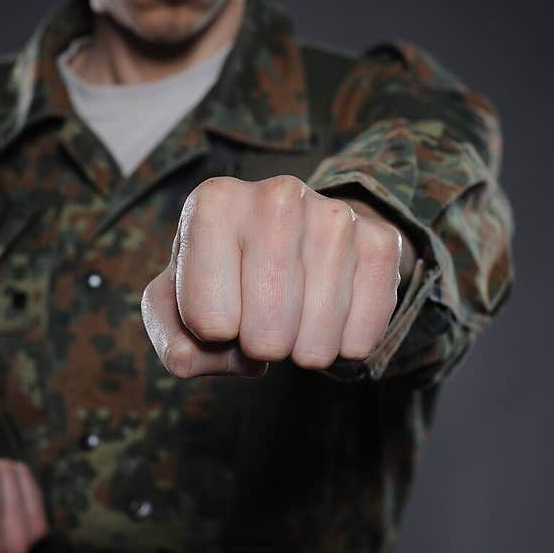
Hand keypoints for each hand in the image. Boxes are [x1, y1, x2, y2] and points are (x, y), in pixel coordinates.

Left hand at [141, 175, 406, 377]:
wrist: (292, 237)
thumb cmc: (223, 276)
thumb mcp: (177, 304)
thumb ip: (173, 342)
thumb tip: (201, 356)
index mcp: (214, 203)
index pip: (209, 320)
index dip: (212, 334)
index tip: (219, 307)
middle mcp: (277, 196)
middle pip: (266, 333)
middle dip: (260, 348)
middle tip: (260, 324)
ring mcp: (335, 215)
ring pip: (316, 339)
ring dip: (303, 351)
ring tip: (294, 323)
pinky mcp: (380, 240)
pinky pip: (362, 334)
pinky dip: (344, 347)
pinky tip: (331, 320)